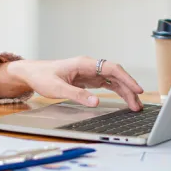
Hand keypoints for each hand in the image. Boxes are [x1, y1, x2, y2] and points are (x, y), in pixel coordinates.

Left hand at [0, 57, 143, 110]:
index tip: (137, 89)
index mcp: (84, 64)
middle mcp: (89, 66)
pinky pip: (107, 84)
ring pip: (113, 80)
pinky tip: (124, 100)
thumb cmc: (42, 77)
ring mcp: (89, 72)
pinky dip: (117, 91)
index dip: (126, 78)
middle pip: (116, 75)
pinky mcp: (87, 79)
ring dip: (125, 92)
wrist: (31, 73)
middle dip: (129, 88)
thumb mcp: (57, 88)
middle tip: (138, 105)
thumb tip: (96, 101)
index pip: (111, 68)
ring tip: (134, 106)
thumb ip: (77, 95)